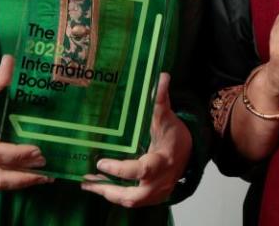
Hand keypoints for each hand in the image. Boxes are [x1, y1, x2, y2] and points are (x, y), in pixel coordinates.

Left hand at [80, 73, 190, 206]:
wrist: (190, 153)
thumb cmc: (175, 135)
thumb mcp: (168, 117)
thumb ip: (161, 99)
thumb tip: (162, 76)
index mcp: (163, 161)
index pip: (141, 169)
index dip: (120, 169)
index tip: (100, 162)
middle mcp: (160, 181)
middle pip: (133, 195)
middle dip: (109, 190)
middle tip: (87, 180)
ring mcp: (157, 192)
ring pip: (131, 201)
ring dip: (108, 194)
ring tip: (87, 184)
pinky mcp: (152, 197)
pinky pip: (132, 201)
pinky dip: (115, 195)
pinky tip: (100, 186)